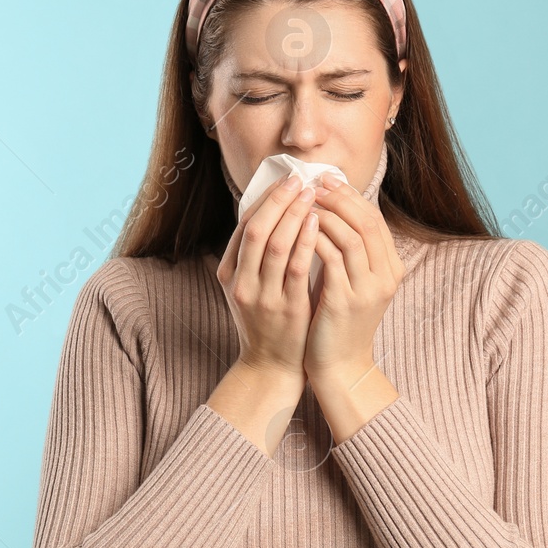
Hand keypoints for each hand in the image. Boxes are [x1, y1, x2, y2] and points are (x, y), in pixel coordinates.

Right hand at [215, 172, 320, 382]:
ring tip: (312, 194)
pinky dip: (306, 241)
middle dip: (278, 200)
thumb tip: (274, 210)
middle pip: (257, 230)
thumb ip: (256, 255)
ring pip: (276, 245)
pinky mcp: (287, 310)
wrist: (270, 367)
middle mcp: (241, 284)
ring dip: (295, 215)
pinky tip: (318, 223)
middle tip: (298, 180)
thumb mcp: (251, 286)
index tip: (285, 181)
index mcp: (229, 274)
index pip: (244, 226)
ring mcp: (263, 298)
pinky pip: (297, 268)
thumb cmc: (267, 320)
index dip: (264, 199)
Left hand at [303, 173, 404, 393]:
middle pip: (366, 221)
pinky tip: (296, 230)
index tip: (326, 179)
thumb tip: (330, 210)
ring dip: (324, 214)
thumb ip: (349, 251)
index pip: (374, 218)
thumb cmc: (338, 321)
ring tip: (302, 202)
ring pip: (349, 236)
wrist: (340, 366)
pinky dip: (314, 239)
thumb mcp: (353, 282)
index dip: (350, 195)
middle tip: (313, 183)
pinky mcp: (345, 301)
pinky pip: (330, 259)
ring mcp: (368, 289)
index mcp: (391, 268)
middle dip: (338, 198)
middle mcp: (386, 276)